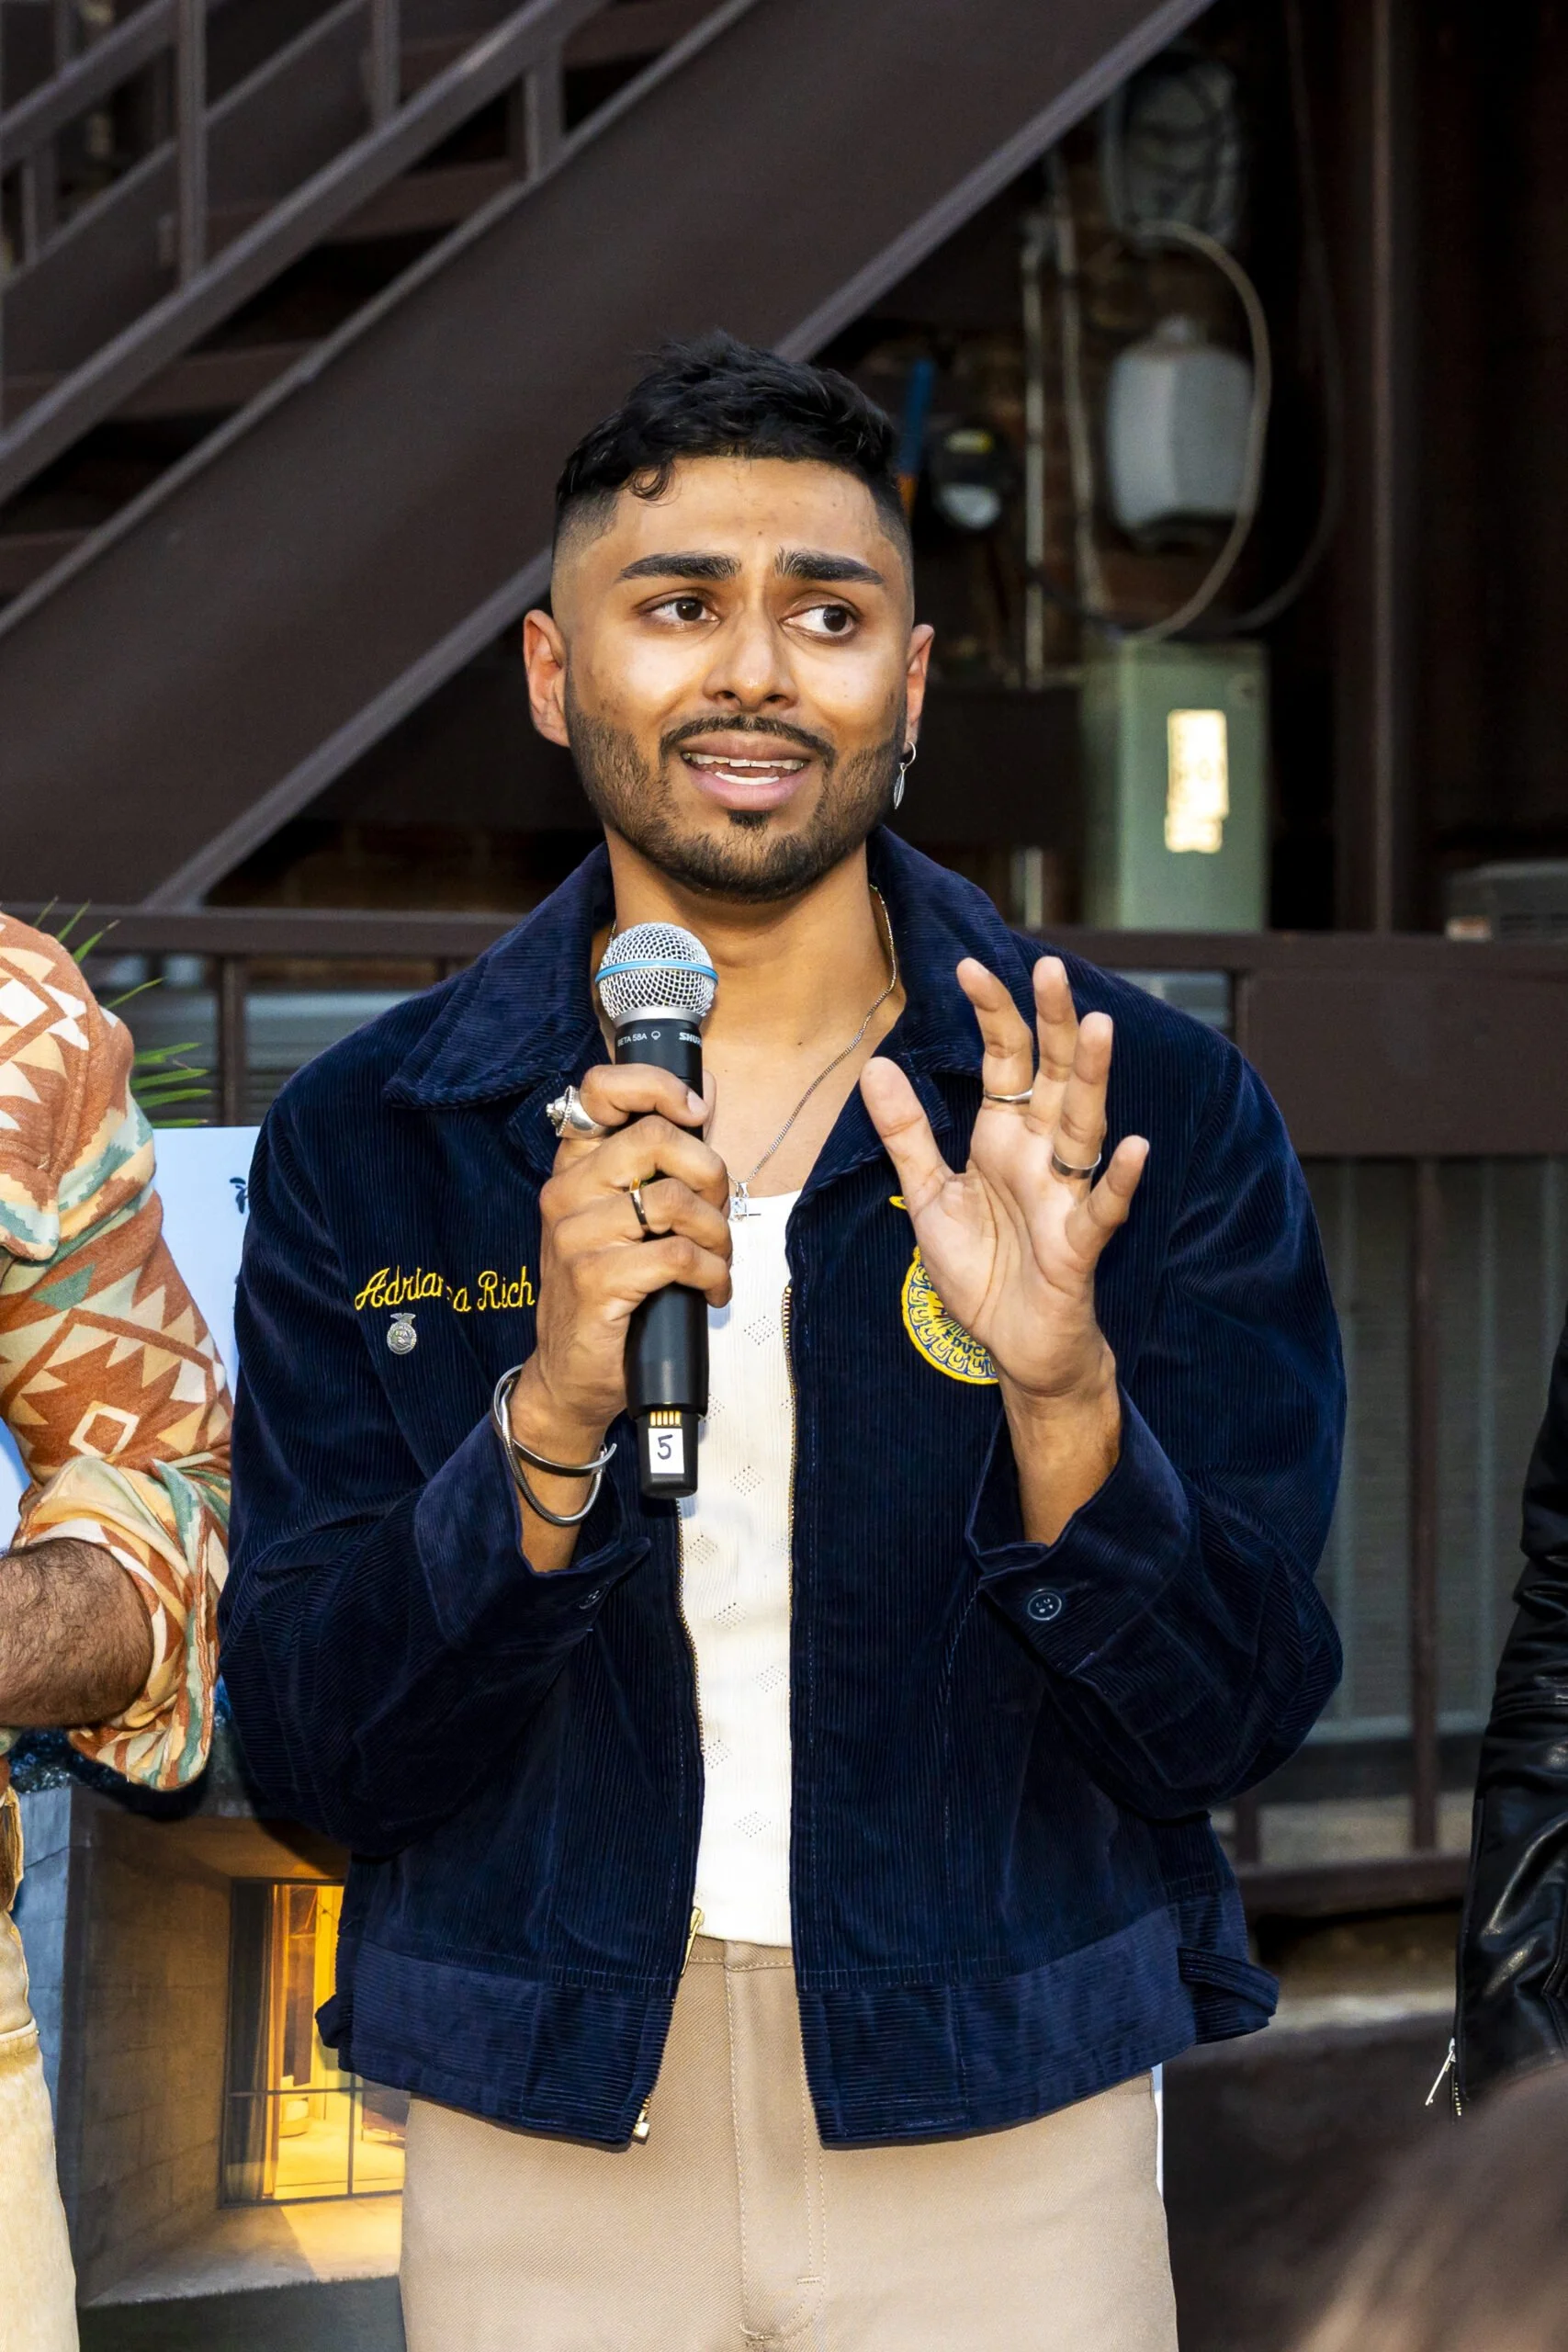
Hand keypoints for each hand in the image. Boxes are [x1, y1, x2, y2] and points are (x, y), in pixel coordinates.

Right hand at [511, 1063, 731, 1476]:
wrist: (571, 1375)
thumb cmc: (610, 1292)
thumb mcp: (628, 1218)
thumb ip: (662, 1159)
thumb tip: (703, 1092)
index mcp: (574, 1169)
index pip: (599, 1090)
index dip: (655, 1086)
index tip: (695, 1109)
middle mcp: (566, 1194)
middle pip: (655, 1140)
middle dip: (710, 1173)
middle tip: (718, 1211)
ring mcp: (575, 1237)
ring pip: (674, 1201)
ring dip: (717, 1235)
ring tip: (717, 1260)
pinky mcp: (595, 1281)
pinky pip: (677, 1254)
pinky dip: (710, 1273)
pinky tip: (710, 1290)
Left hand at [860, 956, 1147, 1413]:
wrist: (1014, 1345)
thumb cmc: (982, 1269)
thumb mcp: (928, 1197)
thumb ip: (907, 1134)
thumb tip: (877, 1066)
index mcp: (1003, 1138)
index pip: (1004, 1062)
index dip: (992, 1016)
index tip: (968, 967)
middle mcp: (1040, 1156)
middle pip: (1052, 1077)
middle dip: (1052, 1024)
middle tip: (1051, 967)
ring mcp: (1064, 1196)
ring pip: (1083, 1127)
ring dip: (1093, 1080)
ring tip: (1100, 1027)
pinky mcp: (1079, 1245)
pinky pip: (1103, 1208)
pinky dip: (1118, 1180)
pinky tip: (1133, 1147)